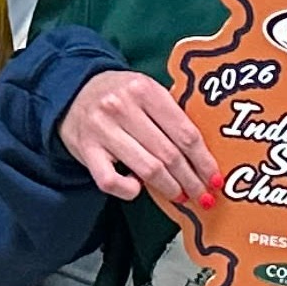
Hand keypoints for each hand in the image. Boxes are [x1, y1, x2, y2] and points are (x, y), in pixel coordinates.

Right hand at [60, 68, 211, 205]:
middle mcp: (123, 107)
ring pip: (147, 169)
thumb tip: (203, 154)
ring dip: (169, 188)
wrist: (72, 91)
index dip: (203, 160)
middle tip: (203, 195)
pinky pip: (111, 181)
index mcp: (145, 89)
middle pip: (169, 154)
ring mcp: (102, 130)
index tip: (215, 178)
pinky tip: (138, 188)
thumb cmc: (119, 94)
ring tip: (180, 195)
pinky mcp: (86, 150)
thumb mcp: (146, 90)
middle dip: (191, 180)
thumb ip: (170, 113)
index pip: (184, 132)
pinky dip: (129, 190)